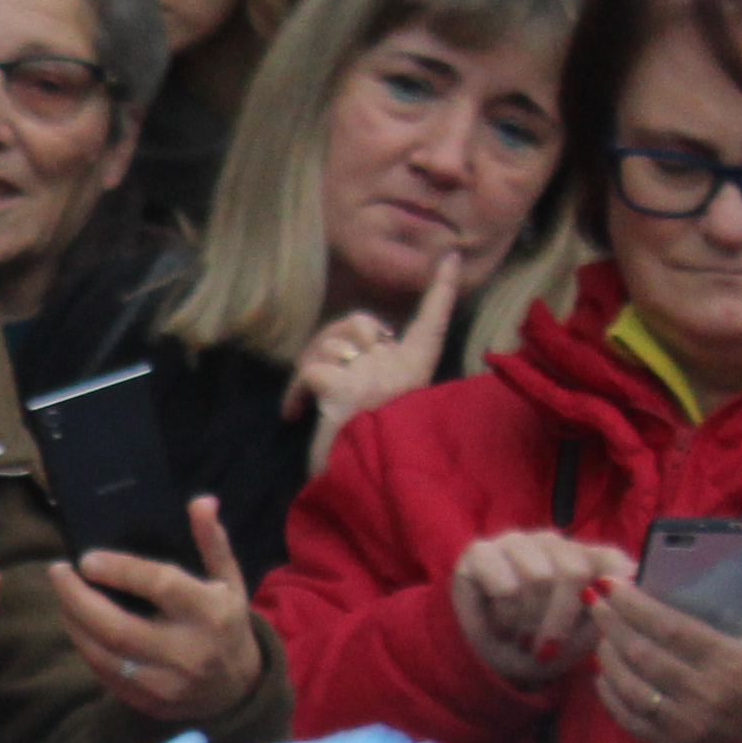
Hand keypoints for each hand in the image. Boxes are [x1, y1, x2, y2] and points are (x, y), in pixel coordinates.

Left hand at [50, 495, 264, 728]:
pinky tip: (79, 626)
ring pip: (104, 656)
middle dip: (78, 600)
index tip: (86, 558)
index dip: (120, 570)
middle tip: (58, 572)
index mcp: (209, 613)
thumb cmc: (226, 622)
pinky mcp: (149, 703)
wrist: (237, 688)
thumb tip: (200, 502)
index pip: (159, 586)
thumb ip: (212, 541)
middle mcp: (187, 651)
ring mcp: (166, 683)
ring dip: (75, 624)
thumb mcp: (228, 580)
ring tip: (64, 597)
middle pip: (118, 628)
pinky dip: (87, 648)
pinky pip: (105, 676)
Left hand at [283, 253, 466, 475]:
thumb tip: (349, 355)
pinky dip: (294, 389)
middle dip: (333, 336)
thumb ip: (376, 378)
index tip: (448, 258)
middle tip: (316, 369)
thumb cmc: (374, 453)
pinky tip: (293, 413)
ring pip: (332, 342)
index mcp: (416, 372)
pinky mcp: (342, 387)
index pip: (432, 322)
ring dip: (312, 362)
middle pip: (360, 323)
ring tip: (306, 399)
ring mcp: (372, 374)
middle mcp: (398, 367)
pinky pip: (309, 369)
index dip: (441, 289)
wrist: (371, 484)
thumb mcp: (384, 409)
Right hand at [449, 529, 640, 687]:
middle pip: (573, 571)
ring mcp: (517, 542)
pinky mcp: (480, 552)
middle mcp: (555, 542)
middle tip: (548, 651)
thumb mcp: (585, 638)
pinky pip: (505, 586)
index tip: (608, 625)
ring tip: (524, 643)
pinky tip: (503, 631)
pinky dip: (508, 618)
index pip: (612, 561)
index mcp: (587, 557)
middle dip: (561, 621)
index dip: (613, 592)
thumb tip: (627, 588)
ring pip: (539, 577)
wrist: (495, 662)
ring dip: (531, 623)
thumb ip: (609, 612)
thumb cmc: (546, 648)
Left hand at [586, 553, 741, 742]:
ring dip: (607, 655)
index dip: (636, 605)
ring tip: (600, 631)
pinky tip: (603, 671)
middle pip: (644, 654)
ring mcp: (686, 724)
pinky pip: (627, 716)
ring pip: (630, 685)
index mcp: (733, 662)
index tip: (611, 584)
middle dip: (612, 623)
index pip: (672, 628)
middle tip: (595, 599)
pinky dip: (609, 692)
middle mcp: (708, 695)